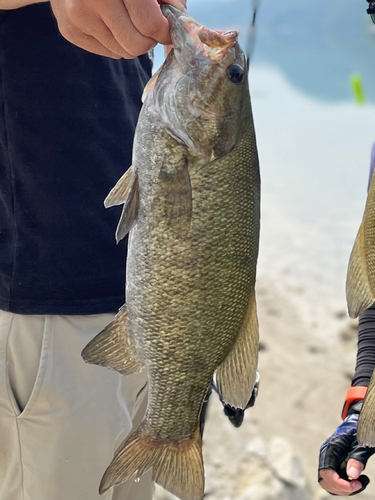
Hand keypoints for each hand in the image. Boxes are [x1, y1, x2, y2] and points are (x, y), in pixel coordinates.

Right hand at [50, 0, 186, 58]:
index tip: (166, 29)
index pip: (150, 25)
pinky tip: (110, 23)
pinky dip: (116, 43)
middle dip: (148, 40)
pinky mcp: (69, 30)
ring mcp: (78, 16)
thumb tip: (181, 23)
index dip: (164, 32)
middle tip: (147, 26)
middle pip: (136, 45)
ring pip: (123, 52)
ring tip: (127, 21)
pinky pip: (108, 52)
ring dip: (132, 42)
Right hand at [318, 413, 374, 495]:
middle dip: (341, 488)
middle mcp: (325, 456)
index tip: (357, 484)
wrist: (355, 424)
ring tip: (360, 481)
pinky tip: (357, 479)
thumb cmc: (359, 432)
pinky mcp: (333, 464)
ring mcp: (328, 460)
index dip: (340, 484)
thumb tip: (351, 476)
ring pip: (328, 483)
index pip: (326, 473)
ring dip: (343, 489)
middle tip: (359, 483)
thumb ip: (357, 458)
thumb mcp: (361, 444)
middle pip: (324, 481)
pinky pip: (334, 481)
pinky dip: (345, 485)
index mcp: (330, 448)